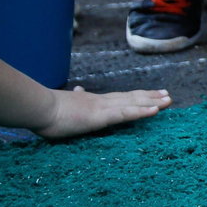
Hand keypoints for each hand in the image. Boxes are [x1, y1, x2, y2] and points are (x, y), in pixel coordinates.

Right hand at [31, 87, 170, 139]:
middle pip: (132, 97)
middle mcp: (101, 101)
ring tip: (169, 101)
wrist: (37, 107)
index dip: (137, 96)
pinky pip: (125, 114)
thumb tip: (79, 89)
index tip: (152, 94)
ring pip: (133, 104)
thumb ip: (74, 98)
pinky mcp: (99, 116)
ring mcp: (102, 108)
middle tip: (168, 96)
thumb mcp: (64, 104)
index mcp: (93, 101)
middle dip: (151, 97)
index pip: (120, 97)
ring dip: (153, 102)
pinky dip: (141, 111)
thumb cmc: (45, 109)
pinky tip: (155, 110)